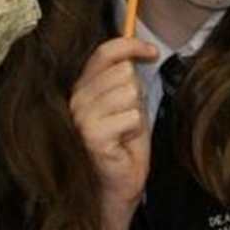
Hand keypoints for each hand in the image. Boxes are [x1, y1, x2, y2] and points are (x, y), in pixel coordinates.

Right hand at [70, 36, 157, 229]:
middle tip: (128, 118)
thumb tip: (140, 50)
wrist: (118, 183)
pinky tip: (123, 142)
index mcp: (83, 87)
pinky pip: (132, 115)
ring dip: (136, 113)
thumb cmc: (124, 144)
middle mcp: (77, 98)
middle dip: (136, 94)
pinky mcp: (93, 134)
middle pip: (123, 72)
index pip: (105, 52)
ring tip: (125, 131)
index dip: (131, 45)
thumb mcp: (127, 102)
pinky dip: (135, 129)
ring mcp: (82, 116)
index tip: (152, 52)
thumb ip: (126, 77)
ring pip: (129, 92)